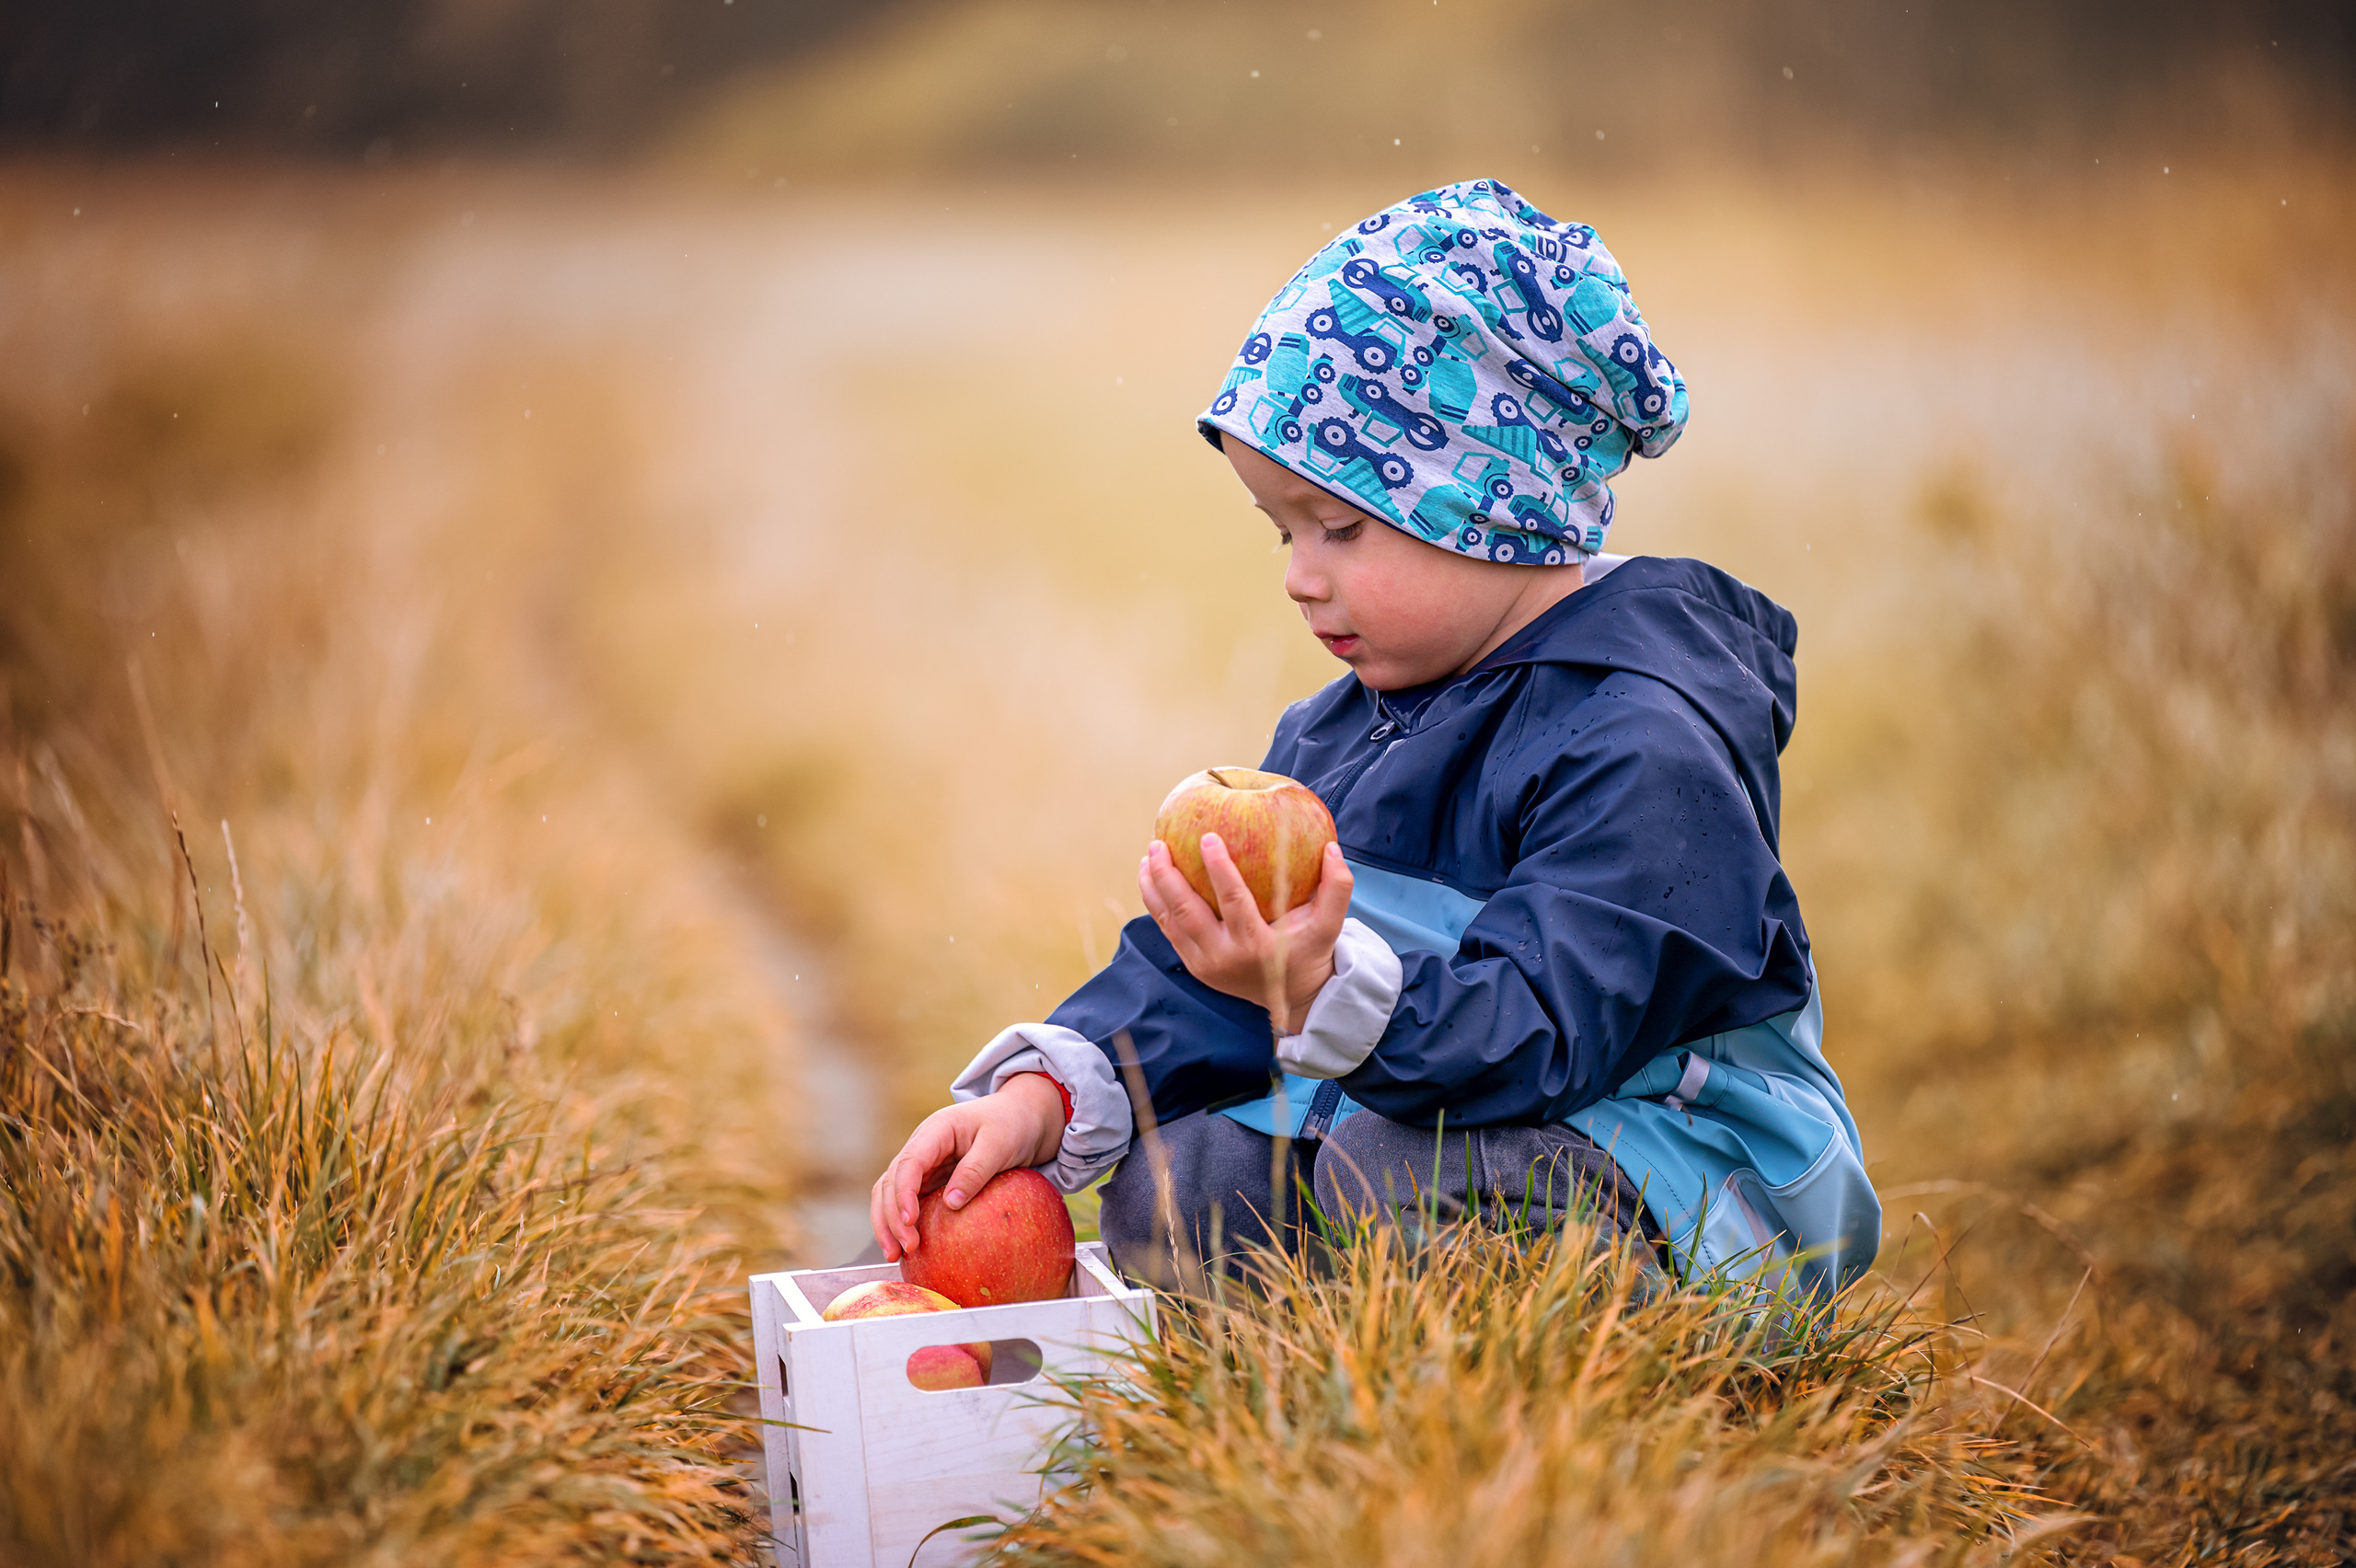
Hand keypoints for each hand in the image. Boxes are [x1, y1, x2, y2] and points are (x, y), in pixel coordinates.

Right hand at [869, 1073, 1066, 1261]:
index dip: (903, 1193)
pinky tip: (908, 1248)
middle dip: (891, 1217)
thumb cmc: (1011, 1125)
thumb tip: (951, 1204)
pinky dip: (903, 1224)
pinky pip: (910, 1203)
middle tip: (906, 1248)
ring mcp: (924, 1165)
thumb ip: (975, 1170)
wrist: (1021, 1118)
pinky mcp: (931, 1181)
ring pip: (891, 1194)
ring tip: (895, 1254)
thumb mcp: (999, 1144)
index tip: (910, 1221)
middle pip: (891, 1182)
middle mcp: (922, 1147)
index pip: (908, 1163)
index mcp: (936, 1131)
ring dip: (888, 1224)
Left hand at [1139, 835, 1351, 1033]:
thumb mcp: (1330, 926)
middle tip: (1158, 844)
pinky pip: (1169, 931)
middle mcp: (1224, 957)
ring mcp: (1205, 964)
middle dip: (1168, 876)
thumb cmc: (1309, 952)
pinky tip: (1151, 878)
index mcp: (1256, 945)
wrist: (1291, 998)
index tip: (1208, 837)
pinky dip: (1156, 904)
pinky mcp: (1195, 967)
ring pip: (1169, 921)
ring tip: (1148, 855)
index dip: (1219, 869)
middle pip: (1186, 912)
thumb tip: (1331, 847)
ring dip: (1153, 888)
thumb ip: (1337, 888)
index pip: (1233, 901)